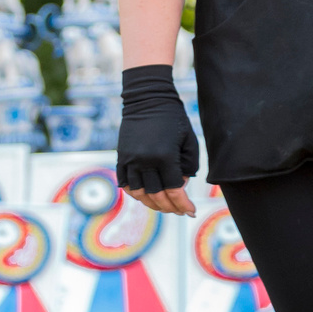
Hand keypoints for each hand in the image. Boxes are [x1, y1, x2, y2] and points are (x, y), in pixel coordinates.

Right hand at [116, 64, 199, 216]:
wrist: (147, 100)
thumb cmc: (174, 119)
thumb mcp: (189, 141)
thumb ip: (188, 165)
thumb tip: (180, 186)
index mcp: (165, 156)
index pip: (174, 189)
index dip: (183, 203)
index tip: (191, 211)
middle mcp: (145, 161)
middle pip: (156, 195)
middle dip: (170, 207)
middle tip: (180, 212)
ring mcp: (130, 160)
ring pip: (139, 193)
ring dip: (152, 204)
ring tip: (164, 207)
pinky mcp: (121, 157)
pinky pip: (125, 183)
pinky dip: (136, 194)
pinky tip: (146, 197)